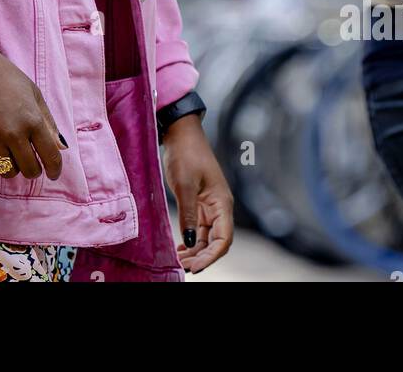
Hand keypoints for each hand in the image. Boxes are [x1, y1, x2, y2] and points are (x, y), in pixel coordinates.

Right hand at [0, 45, 64, 183]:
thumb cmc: (5, 76)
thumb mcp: (34, 93)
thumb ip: (48, 122)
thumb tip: (62, 147)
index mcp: (33, 119)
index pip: (51, 156)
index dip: (55, 170)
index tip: (53, 174)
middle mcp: (14, 132)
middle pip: (29, 170)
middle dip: (33, 170)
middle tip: (30, 163)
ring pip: (7, 172)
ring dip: (12, 168)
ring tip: (11, 156)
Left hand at [162, 116, 232, 273]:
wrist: (181, 134)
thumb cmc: (186, 154)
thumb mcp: (185, 184)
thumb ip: (188, 214)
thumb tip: (189, 242)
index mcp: (222, 203)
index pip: (224, 238)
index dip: (212, 256)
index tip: (196, 267)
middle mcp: (219, 207)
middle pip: (216, 241)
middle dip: (202, 257)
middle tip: (183, 267)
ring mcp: (209, 206)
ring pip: (206, 237)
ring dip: (195, 251)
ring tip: (179, 260)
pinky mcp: (198, 204)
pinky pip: (197, 228)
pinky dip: (190, 240)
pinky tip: (180, 247)